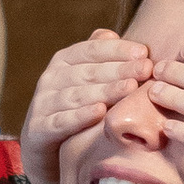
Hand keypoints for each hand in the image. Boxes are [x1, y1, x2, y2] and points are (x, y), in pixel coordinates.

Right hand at [19, 28, 150, 183]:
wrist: (45, 150)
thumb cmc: (75, 110)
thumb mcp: (86, 81)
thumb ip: (97, 58)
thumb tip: (110, 34)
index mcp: (63, 61)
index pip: (91, 49)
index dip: (118, 50)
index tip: (144, 53)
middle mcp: (50, 79)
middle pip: (88, 72)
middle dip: (119, 69)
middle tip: (145, 69)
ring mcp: (42, 104)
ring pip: (77, 95)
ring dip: (105, 90)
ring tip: (129, 87)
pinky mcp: (38, 129)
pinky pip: (61, 121)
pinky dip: (80, 116)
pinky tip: (100, 112)